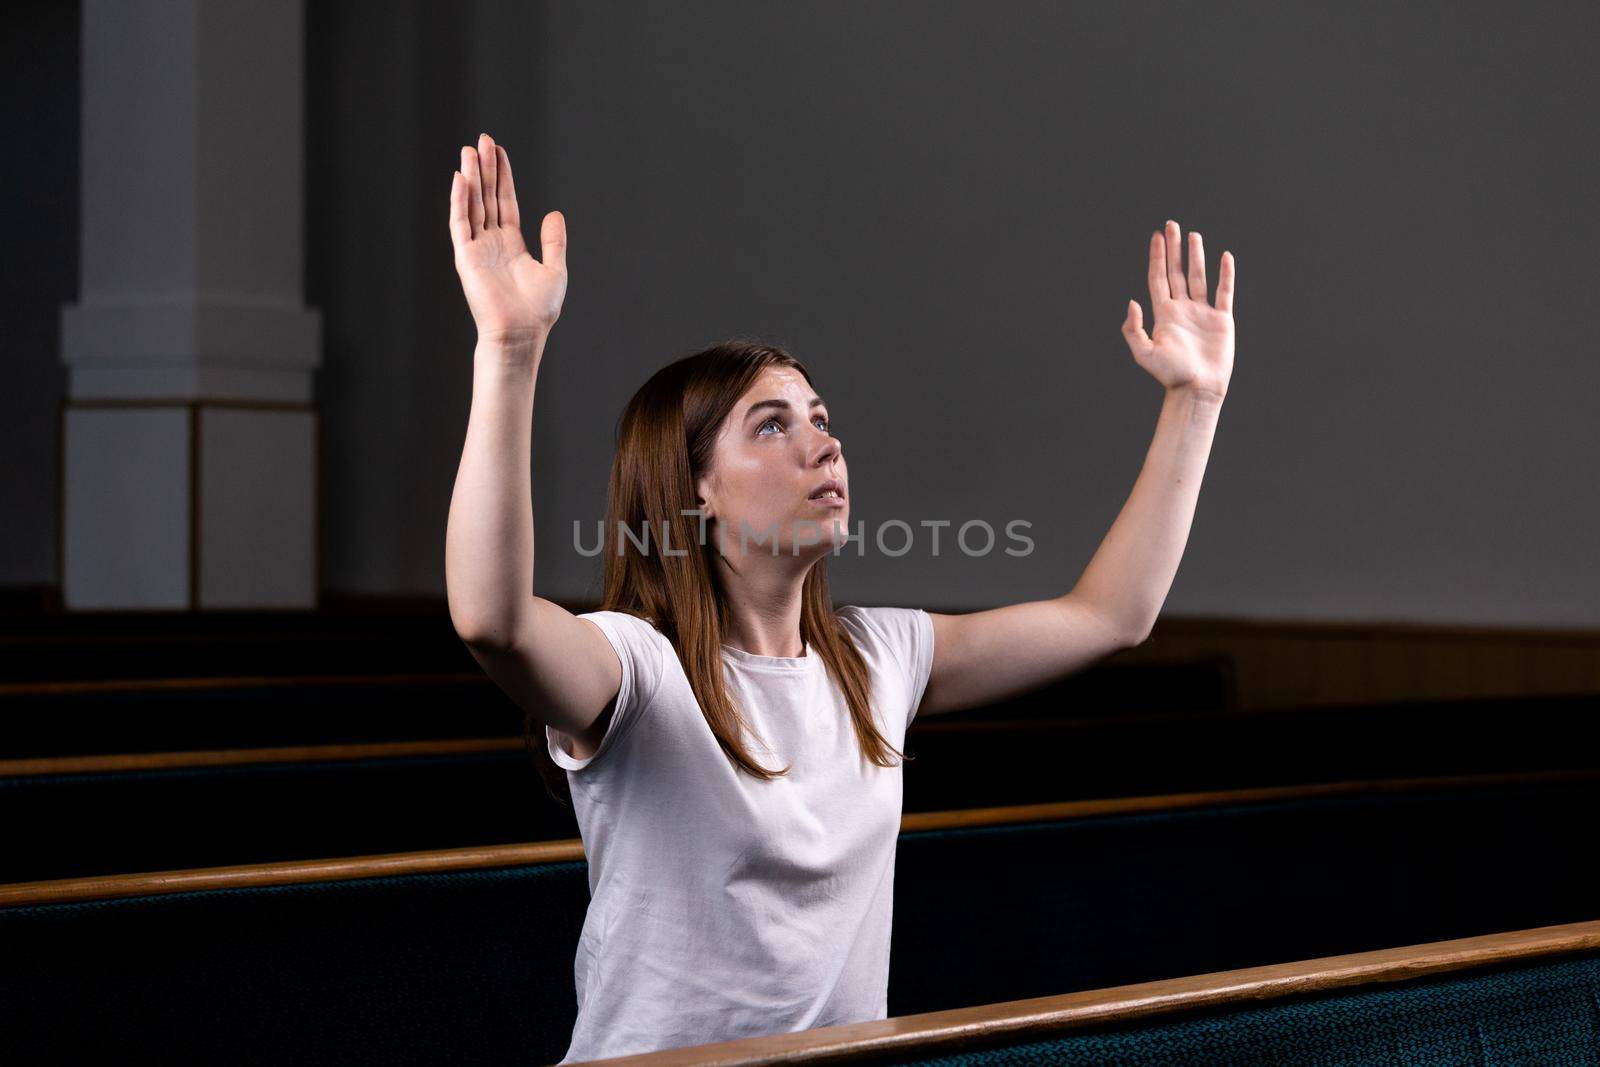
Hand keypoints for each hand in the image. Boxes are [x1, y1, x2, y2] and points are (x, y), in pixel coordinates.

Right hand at [449, 132, 566, 346]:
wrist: (522, 332)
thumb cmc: (539, 310)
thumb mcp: (555, 269)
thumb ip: (553, 241)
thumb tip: (555, 212)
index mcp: (511, 244)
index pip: (505, 202)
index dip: (502, 176)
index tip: (499, 151)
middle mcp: (492, 242)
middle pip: (487, 197)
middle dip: (485, 168)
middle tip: (482, 139)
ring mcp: (477, 248)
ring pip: (472, 205)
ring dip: (471, 177)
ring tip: (469, 150)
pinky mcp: (466, 257)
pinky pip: (461, 223)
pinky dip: (460, 201)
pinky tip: (461, 178)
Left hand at [1121, 220, 1234, 400]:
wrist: (1197, 389)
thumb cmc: (1170, 375)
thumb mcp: (1144, 353)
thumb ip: (1133, 329)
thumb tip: (1131, 301)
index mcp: (1163, 314)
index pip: (1158, 278)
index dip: (1157, 256)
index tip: (1157, 236)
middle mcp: (1182, 309)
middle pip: (1176, 271)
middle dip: (1174, 249)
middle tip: (1172, 225)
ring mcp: (1202, 312)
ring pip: (1199, 277)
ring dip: (1196, 256)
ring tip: (1193, 236)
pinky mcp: (1221, 319)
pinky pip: (1224, 292)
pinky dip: (1226, 274)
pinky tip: (1225, 257)